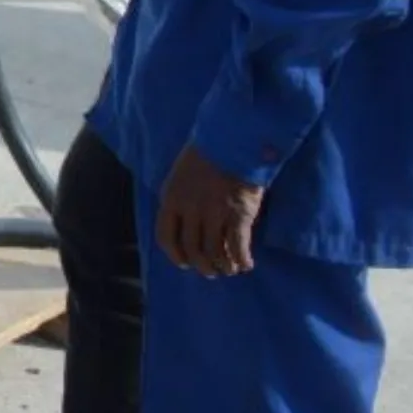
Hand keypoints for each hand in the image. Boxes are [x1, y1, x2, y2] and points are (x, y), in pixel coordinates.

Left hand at [156, 146, 263, 277]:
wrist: (231, 141)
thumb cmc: (206, 155)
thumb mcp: (180, 175)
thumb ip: (179, 199)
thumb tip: (183, 223)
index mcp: (171, 199)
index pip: (166, 237)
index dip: (175, 255)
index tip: (184, 263)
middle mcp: (190, 210)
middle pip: (192, 250)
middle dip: (202, 265)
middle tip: (211, 271)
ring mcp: (214, 214)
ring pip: (215, 253)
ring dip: (223, 266)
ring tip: (230, 269)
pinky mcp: (238, 216)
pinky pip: (238, 247)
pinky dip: (242, 260)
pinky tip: (246, 264)